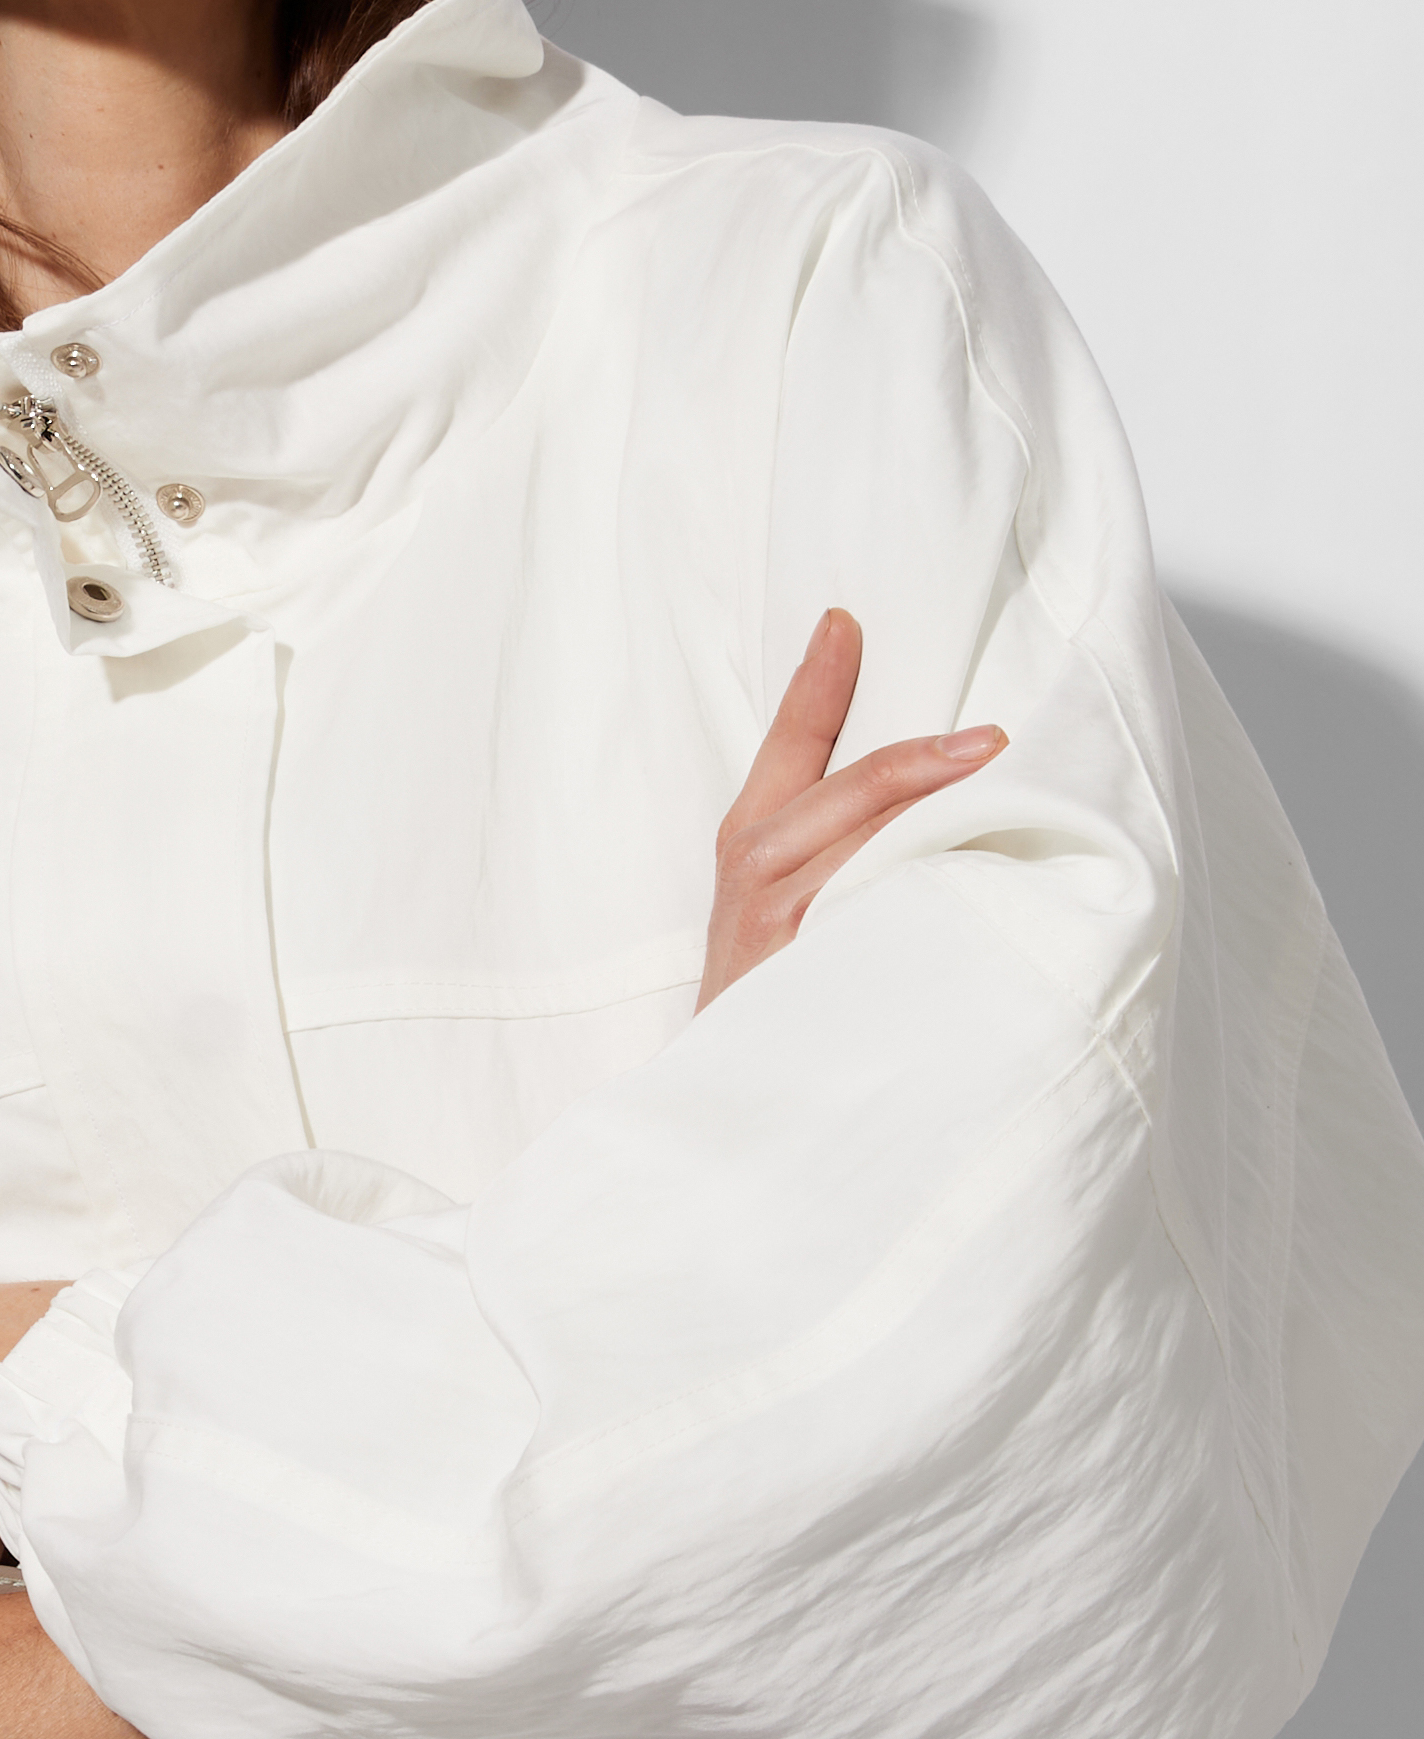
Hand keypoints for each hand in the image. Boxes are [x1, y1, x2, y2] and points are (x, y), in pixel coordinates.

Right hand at [697, 609, 1005, 1010]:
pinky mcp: (814, 973)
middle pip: (852, 788)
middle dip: (922, 758)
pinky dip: (932, 887)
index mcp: (745, 846)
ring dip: (942, 813)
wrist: (735, 1117)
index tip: (846, 621)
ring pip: (878, 844)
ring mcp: (786, 925)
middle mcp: (758, 874)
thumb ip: (827, 847)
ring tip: (1004, 784)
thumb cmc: (768, 1006)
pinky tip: (978, 879)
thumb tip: (928, 784)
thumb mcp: (772, 915)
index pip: (786, 743)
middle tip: (994, 738)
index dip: (818, 679)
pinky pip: (888, 912)